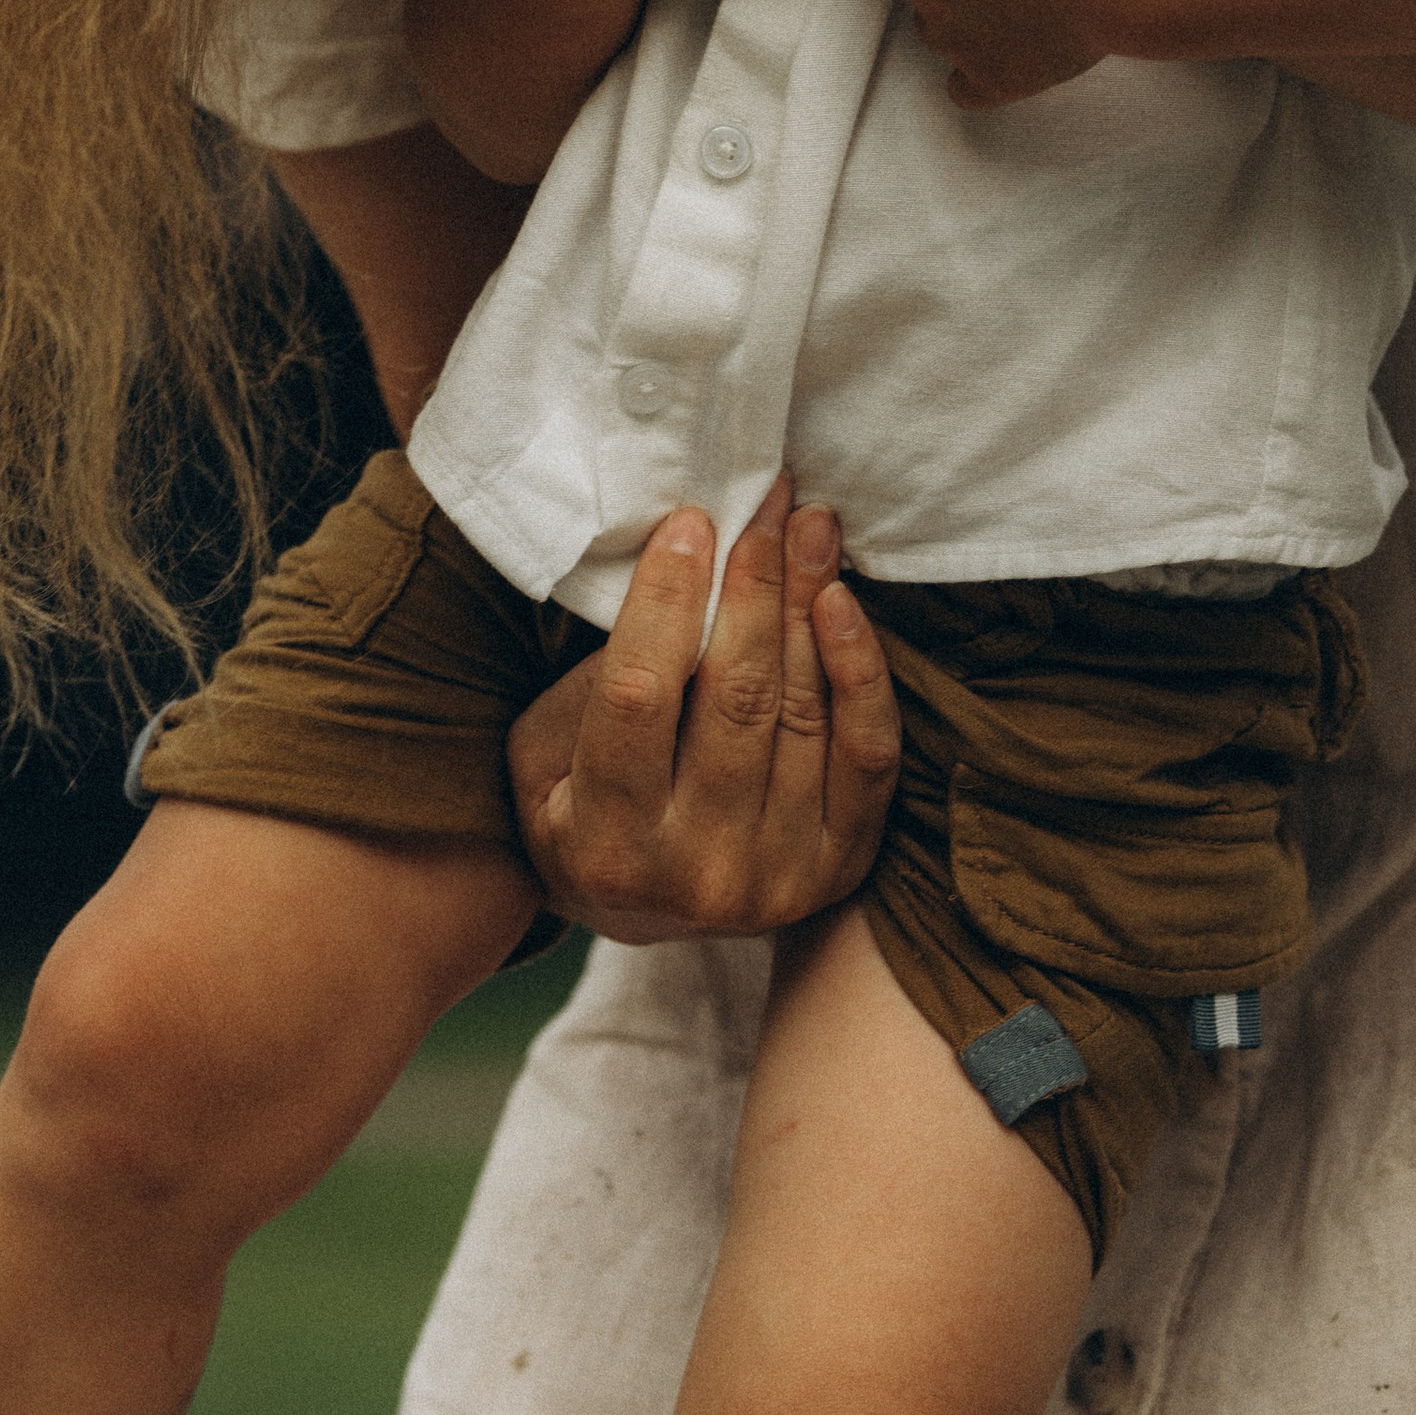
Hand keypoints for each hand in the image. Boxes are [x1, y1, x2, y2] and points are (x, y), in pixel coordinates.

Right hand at [507, 477, 900, 940]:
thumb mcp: (548, 746)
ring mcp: (776, 878)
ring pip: (803, 713)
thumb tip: (682, 566)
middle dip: (753, 583)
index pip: (639, 697)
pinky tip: (841, 602)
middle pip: (735, 699)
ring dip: (808, 602)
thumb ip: (600, 676)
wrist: (643, 909)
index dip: (667, 600)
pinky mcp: (838, 869)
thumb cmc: (581, 801)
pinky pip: (867, 754)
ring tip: (809, 527)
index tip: (690, 522)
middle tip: (766, 505)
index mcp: (605, 844)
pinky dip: (860, 671)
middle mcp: (697, 872)